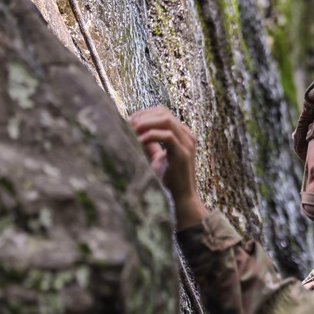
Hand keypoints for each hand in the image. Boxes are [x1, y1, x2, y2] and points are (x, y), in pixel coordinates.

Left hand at [128, 106, 208, 229]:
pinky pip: (166, 136)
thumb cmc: (168, 181)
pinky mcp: (183, 154)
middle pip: (163, 112)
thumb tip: (132, 132)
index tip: (128, 123)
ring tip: (131, 131)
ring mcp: (187, 144)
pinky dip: (150, 136)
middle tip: (127, 126)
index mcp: (182, 135)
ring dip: (145, 123)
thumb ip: (149, 144)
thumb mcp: (156, 158)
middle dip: (142, 116)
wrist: (181, 200)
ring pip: (165, 119)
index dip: (143, 114)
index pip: (162, 112)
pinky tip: (138, 141)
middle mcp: (187, 136)